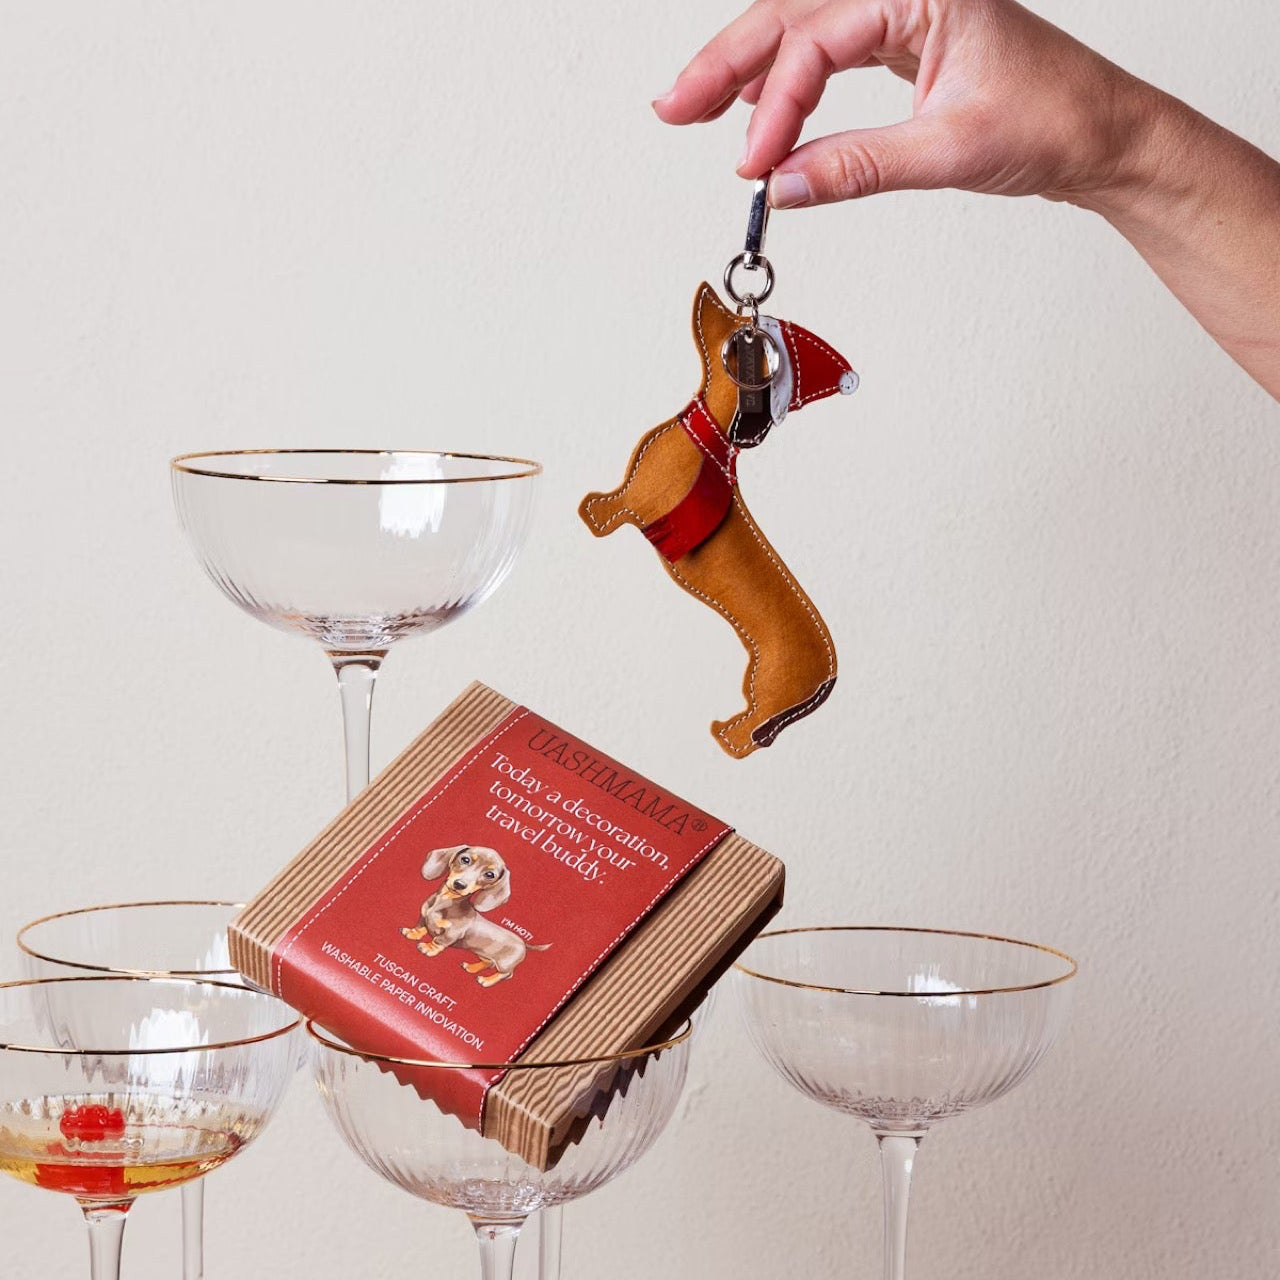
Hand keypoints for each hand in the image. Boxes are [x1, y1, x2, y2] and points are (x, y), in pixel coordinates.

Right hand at [653, 0, 1159, 213]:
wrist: (1101, 135)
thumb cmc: (1054, 120)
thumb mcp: (949, 150)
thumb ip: (857, 167)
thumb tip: (783, 187)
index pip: (820, 42)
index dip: (777, 106)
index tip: (752, 164)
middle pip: (792, 13)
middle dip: (727, 61)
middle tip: (673, 106)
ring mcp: (902, 11)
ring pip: (802, 27)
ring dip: (747, 69)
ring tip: (694, 108)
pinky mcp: (901, 41)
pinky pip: (826, 50)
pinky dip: (787, 82)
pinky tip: (754, 109)